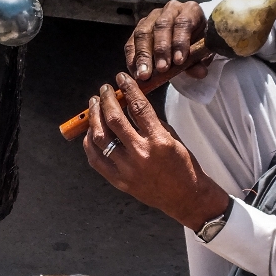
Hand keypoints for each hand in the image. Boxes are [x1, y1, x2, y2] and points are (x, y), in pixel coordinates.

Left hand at [83, 72, 229, 230]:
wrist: (185, 197)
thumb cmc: (182, 165)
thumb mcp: (172, 137)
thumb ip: (150, 122)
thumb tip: (129, 104)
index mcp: (158, 141)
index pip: (138, 107)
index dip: (127, 89)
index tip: (120, 78)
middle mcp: (140, 154)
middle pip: (114, 119)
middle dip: (107, 100)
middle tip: (104, 90)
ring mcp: (127, 169)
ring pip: (100, 138)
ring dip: (94, 118)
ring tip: (94, 106)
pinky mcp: (118, 181)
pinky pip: (96, 159)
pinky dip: (90, 142)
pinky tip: (91, 130)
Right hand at [126, 0, 208, 80]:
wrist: (186, 40)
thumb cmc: (196, 43)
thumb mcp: (202, 51)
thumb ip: (199, 61)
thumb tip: (199, 73)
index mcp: (190, 10)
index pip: (183, 22)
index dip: (180, 42)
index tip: (179, 61)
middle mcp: (169, 10)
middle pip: (161, 26)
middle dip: (160, 50)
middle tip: (161, 69)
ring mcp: (151, 18)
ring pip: (143, 33)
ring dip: (143, 56)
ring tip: (145, 74)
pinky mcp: (138, 29)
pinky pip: (131, 43)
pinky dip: (132, 59)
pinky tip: (136, 72)